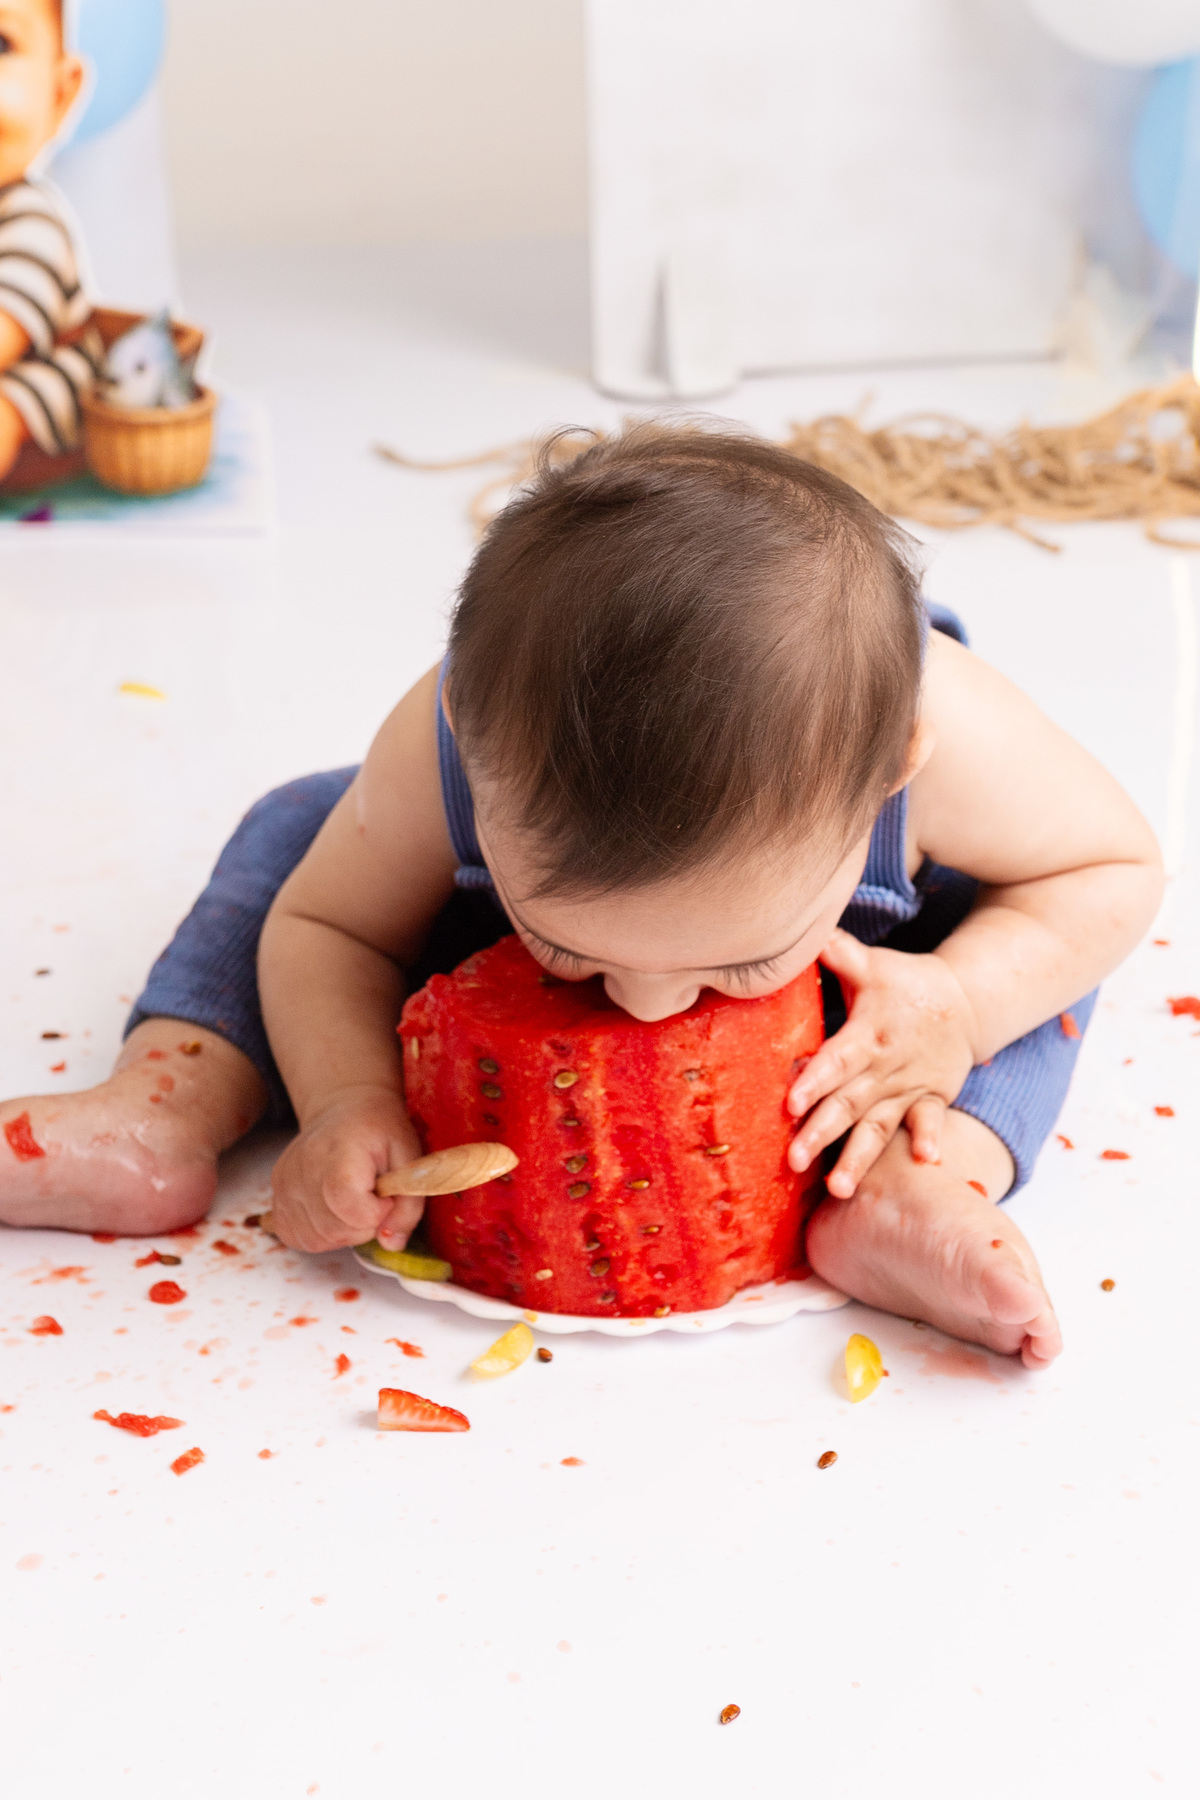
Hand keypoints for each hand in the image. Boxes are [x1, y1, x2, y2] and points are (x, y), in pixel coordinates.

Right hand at [268, 1083, 426, 1252]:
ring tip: (354, 1203)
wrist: (344, 1109)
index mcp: (339, 1151)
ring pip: (315, 1238)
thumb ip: (409, 1204)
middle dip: (363, 1226)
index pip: (349, 1206)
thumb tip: (392, 1244)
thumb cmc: (379, 1130)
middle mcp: (303, 1167)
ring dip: (343, 1233)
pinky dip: (320, 1235)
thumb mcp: (409, 1158)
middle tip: (372, 1198)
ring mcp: (284, 1182)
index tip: (386, 1195)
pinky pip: (295, 1236)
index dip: (376, 1213)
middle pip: (333, 1228)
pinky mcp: (276, 1194)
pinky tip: (334, 1212)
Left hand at [787, 929, 977, 1197]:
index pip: (835, 1061)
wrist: (966, 1001)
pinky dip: (929, 1140)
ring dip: (859, 1158)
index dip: (813, 1081)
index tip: (789, 1103)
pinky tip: (926, 1163)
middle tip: (793, 1161)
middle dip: (820, 1133)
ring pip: (879, 1128)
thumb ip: (836, 953)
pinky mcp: (930, 1101)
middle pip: (848, 1104)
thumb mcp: (871, 964)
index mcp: (867, 1036)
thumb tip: (802, 933)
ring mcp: (910, 1089)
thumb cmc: (905, 984)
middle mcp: (886, 1068)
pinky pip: (929, 1123)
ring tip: (839, 1189)